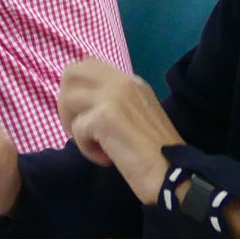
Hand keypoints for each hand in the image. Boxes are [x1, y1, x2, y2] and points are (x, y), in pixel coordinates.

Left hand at [56, 58, 180, 204]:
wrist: (174, 173)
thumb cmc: (158, 152)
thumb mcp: (139, 115)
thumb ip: (117, 104)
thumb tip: (85, 107)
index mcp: (131, 81)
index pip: (89, 66)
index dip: (77, 90)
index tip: (86, 116)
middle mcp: (122, 81)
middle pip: (71, 72)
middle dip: (65, 101)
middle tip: (79, 128)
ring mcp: (113, 96)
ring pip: (68, 99)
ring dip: (73, 126)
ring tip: (93, 144)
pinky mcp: (104, 117)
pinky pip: (77, 129)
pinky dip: (86, 149)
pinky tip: (106, 158)